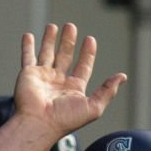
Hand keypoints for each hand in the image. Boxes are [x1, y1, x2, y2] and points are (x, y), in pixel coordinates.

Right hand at [14, 23, 126, 138]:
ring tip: (54, 26)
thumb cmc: (65, 119)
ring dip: (50, 40)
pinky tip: (28, 35)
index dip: (87, 54)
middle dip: (68, 41)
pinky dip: (27, 46)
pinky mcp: (28, 74)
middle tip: (71, 26)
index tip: (90, 40)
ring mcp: (42, 77)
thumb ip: (107, 91)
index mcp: (73, 89)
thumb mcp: (94, 107)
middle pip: (65, 56)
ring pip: (47, 53)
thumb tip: (122, 77)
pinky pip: (27, 57)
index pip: (83, 67)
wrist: (39, 124)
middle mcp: (58, 82)